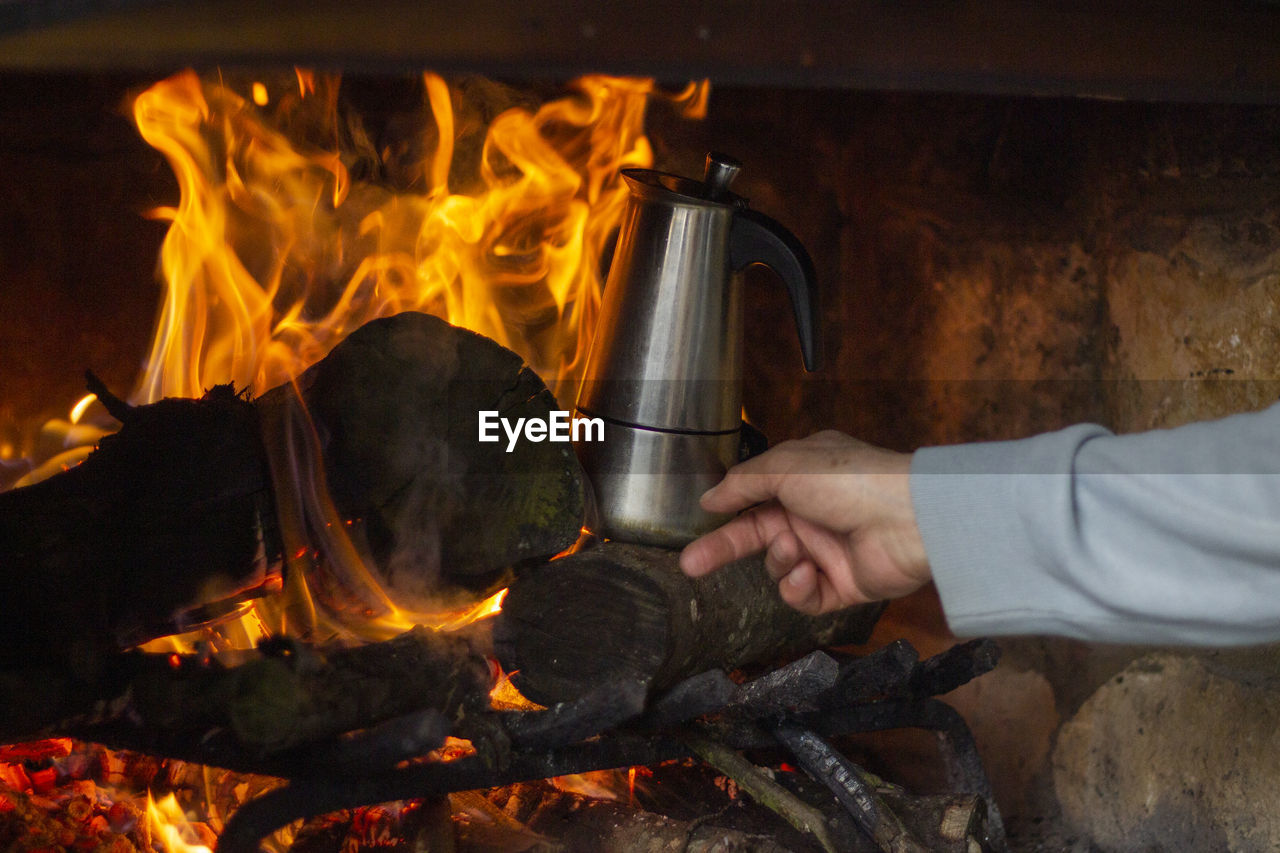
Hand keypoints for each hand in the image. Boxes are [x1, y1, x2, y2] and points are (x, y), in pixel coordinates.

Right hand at [679, 431, 931, 614]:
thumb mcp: (786, 466)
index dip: (726, 512)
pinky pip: (804, 595)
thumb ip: (744, 483)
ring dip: (779, 559)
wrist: (909, 519)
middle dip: (722, 551)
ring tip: (793, 549)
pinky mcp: (841, 586)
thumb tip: (710, 496)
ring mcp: (827, 552)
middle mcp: (812, 515)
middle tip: (691, 566)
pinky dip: (799, 587)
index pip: (753, 499)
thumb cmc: (849, 480)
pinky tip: (806, 572)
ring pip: (779, 567)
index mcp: (801, 480)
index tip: (701, 520)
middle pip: (757, 538)